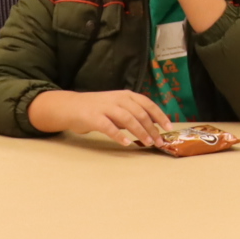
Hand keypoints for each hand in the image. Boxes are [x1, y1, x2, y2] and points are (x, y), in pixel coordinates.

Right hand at [32, 89, 170, 147]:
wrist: (70, 107)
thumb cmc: (97, 109)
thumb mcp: (117, 107)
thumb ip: (132, 114)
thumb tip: (152, 126)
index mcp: (126, 95)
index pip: (147, 104)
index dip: (159, 115)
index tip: (168, 127)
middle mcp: (118, 99)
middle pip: (140, 113)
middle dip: (152, 128)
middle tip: (159, 141)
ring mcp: (105, 107)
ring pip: (128, 119)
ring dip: (140, 132)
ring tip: (148, 143)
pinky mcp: (94, 117)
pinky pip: (109, 127)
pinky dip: (119, 135)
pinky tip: (126, 143)